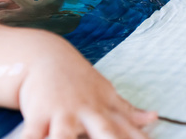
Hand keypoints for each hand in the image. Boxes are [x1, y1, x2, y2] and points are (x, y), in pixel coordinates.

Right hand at [19, 48, 156, 137]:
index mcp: (104, 110)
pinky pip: (31, 135)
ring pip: (65, 137)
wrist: (43, 55)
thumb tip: (154, 118)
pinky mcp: (37, 116)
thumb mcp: (104, 93)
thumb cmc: (77, 80)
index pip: (127, 130)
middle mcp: (85, 112)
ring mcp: (61, 114)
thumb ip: (127, 111)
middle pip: (105, 132)